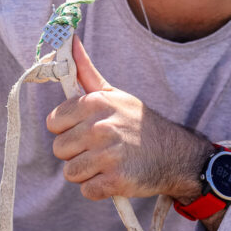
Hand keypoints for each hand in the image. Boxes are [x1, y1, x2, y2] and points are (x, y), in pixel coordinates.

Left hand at [47, 36, 211, 200]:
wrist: (175, 154)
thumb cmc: (138, 124)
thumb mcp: (115, 95)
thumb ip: (86, 71)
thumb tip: (68, 40)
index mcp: (95, 103)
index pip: (54, 122)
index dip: (69, 129)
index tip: (87, 130)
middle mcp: (100, 127)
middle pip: (60, 149)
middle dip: (78, 152)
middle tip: (102, 149)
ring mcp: (108, 155)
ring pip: (71, 172)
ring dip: (88, 172)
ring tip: (109, 163)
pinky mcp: (116, 181)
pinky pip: (87, 190)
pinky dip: (100, 189)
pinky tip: (116, 177)